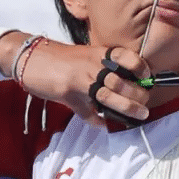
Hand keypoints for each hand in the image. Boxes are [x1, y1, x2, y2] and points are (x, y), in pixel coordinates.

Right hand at [0, 33, 151, 126]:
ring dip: (127, 108)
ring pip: (109, 96)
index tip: (148, 78)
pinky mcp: (68, 93)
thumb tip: (124, 88)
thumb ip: (103, 71)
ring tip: (140, 115)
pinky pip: (87, 112)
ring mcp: (80, 79)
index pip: (127, 57)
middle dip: (138, 95)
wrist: (30, 57)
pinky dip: (98, 120)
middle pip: (122, 81)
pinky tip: (105, 124)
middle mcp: (92, 65)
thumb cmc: (61, 59)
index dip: (141, 68)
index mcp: (99, 54)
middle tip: (146, 104)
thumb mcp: (86, 57)